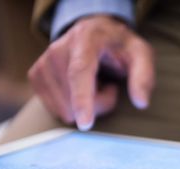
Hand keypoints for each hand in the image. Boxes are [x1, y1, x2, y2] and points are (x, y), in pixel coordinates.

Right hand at [28, 16, 154, 130]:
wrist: (96, 34)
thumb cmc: (120, 47)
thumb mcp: (141, 55)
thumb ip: (143, 77)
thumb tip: (140, 102)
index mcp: (85, 39)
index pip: (80, 72)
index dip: (82, 99)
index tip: (85, 123)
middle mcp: (58, 49)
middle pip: (74, 99)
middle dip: (98, 104)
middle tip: (109, 86)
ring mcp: (43, 63)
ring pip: (65, 110)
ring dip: (86, 105)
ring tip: (95, 84)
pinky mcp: (35, 76)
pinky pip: (57, 110)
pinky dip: (72, 106)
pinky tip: (80, 88)